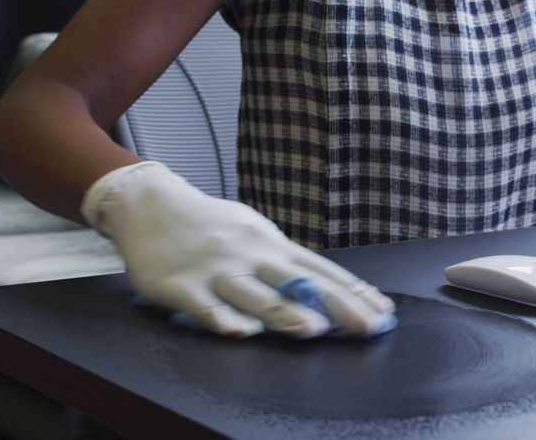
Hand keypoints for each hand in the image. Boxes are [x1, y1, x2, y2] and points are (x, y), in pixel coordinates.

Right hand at [81, 162, 395, 337]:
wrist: (151, 204)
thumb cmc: (212, 226)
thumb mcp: (256, 234)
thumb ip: (288, 263)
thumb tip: (332, 287)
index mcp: (273, 245)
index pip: (322, 270)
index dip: (354, 292)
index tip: (383, 310)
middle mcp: (252, 257)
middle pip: (300, 283)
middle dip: (337, 306)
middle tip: (367, 325)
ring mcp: (217, 271)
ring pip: (256, 295)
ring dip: (286, 313)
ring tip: (314, 329)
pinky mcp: (181, 287)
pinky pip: (205, 307)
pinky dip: (223, 319)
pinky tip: (241, 331)